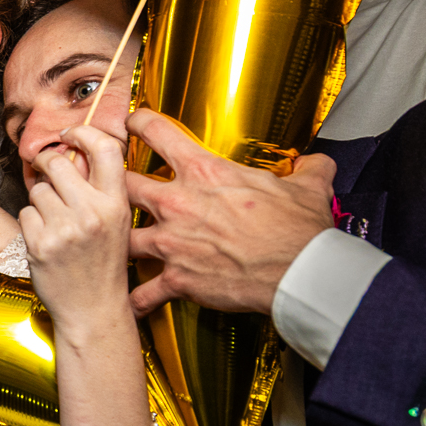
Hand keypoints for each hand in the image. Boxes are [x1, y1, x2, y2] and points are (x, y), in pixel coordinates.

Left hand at [20, 125, 133, 340]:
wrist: (94, 310)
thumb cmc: (103, 265)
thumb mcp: (115, 224)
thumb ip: (99, 190)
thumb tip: (70, 153)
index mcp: (116, 204)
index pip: (105, 149)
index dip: (84, 132)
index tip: (71, 134)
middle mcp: (92, 213)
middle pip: (58, 163)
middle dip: (47, 163)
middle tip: (47, 172)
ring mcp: (65, 228)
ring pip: (38, 190)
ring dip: (40, 202)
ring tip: (55, 223)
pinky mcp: (41, 244)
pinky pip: (25, 214)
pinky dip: (30, 224)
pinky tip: (45, 240)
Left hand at [125, 109, 335, 315]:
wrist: (299, 273)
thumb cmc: (299, 230)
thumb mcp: (307, 188)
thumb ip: (307, 170)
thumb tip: (317, 164)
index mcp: (204, 171)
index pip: (157, 132)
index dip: (138, 123)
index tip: (131, 124)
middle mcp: (178, 203)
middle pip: (122, 184)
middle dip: (111, 186)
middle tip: (108, 188)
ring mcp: (172, 242)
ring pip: (122, 238)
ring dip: (119, 243)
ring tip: (113, 247)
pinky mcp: (177, 279)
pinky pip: (142, 292)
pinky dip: (135, 298)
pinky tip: (129, 301)